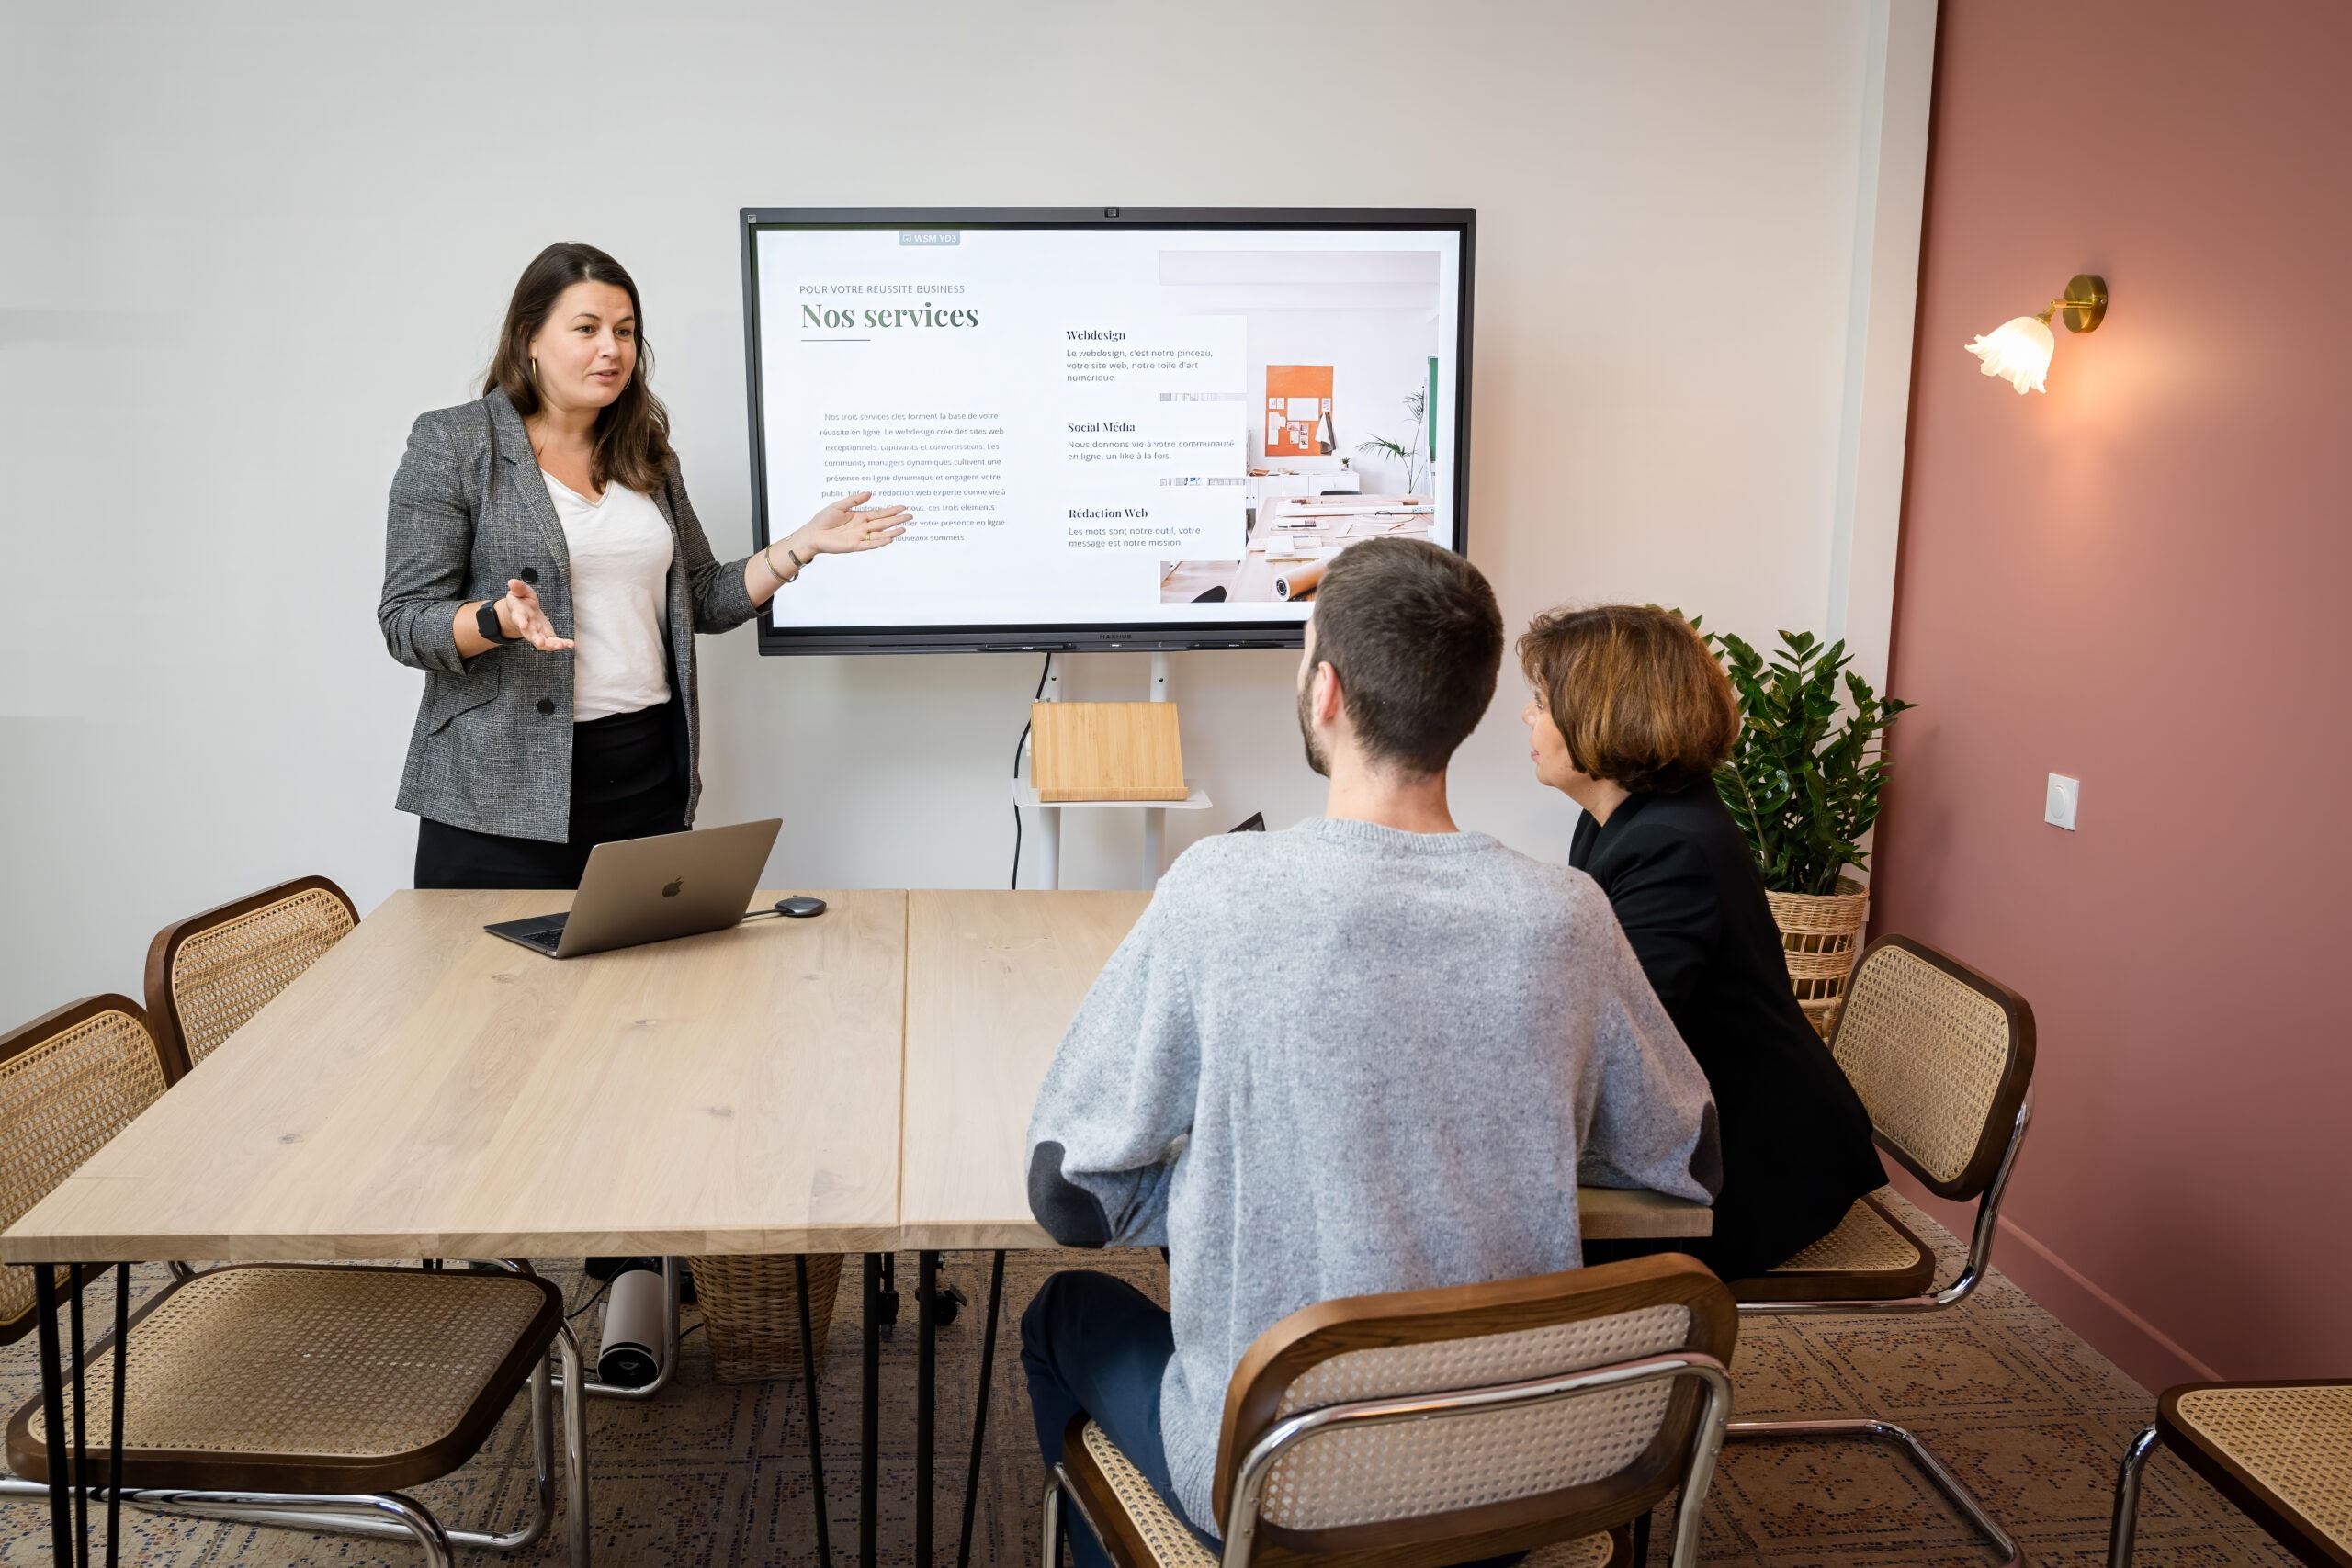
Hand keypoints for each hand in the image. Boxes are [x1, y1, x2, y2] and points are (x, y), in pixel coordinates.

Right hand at [498, 579, 573, 650]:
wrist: (522, 611)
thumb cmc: (520, 600)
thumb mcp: (519, 591)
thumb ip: (518, 588)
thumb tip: (512, 581)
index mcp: (519, 614)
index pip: (519, 618)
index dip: (520, 621)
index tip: (523, 625)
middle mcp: (527, 626)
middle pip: (530, 635)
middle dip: (536, 639)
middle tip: (540, 643)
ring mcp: (536, 632)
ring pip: (542, 643)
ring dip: (551, 645)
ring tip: (561, 645)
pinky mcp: (546, 635)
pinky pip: (553, 642)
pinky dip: (561, 644)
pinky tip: (570, 644)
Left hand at [791, 492, 910, 557]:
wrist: (813, 534)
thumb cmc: (823, 519)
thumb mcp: (839, 505)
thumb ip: (855, 500)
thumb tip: (870, 493)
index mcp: (860, 517)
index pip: (879, 514)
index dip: (891, 511)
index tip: (903, 507)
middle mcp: (862, 527)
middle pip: (883, 523)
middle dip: (896, 519)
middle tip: (910, 516)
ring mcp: (860, 537)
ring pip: (880, 534)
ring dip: (892, 532)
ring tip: (904, 528)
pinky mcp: (855, 546)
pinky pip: (870, 544)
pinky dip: (880, 542)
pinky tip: (889, 538)